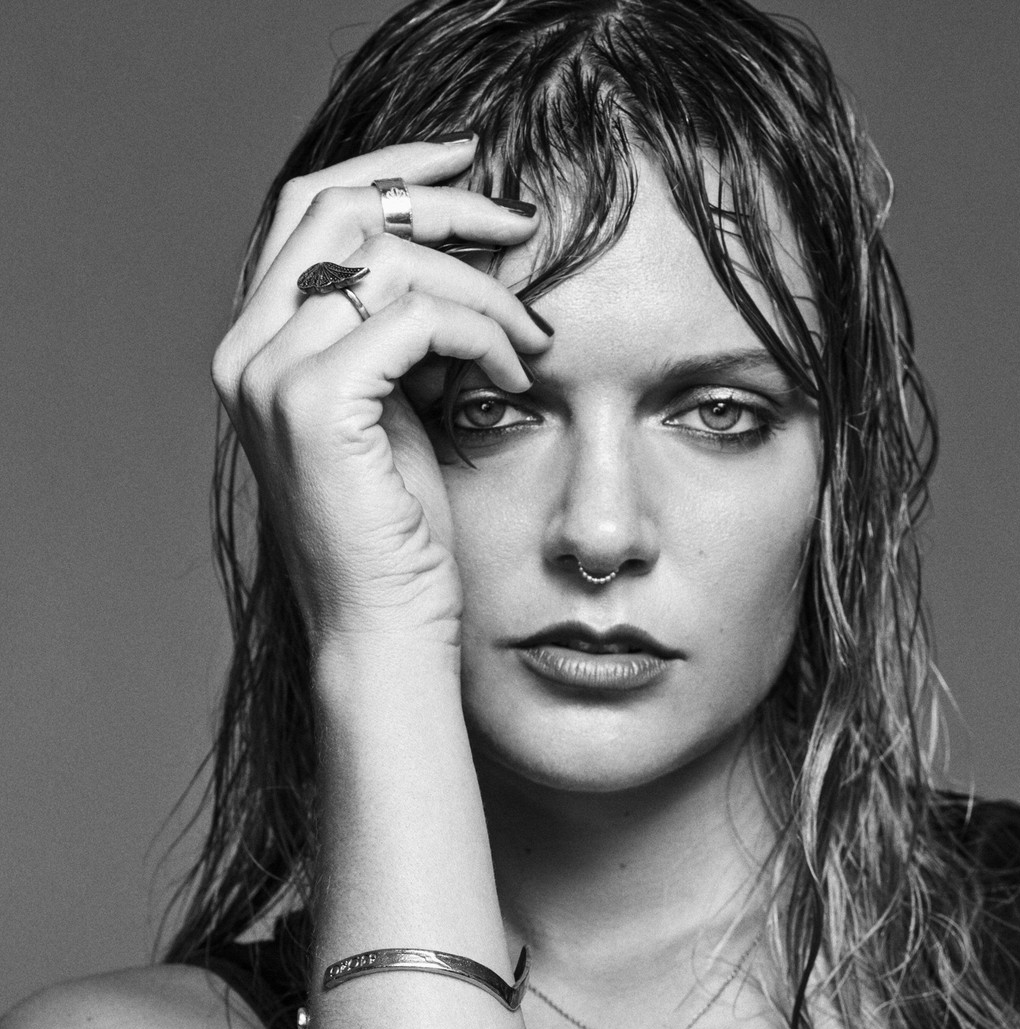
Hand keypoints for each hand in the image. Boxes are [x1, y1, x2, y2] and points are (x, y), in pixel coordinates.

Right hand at [212, 139, 551, 656]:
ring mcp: (272, 376)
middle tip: (519, 227)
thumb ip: (398, 331)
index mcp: (255, 343)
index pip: (312, 207)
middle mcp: (246, 350)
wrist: (383, 629)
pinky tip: (510, 378)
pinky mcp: (317, 407)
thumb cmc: (400, 535)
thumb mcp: (397, 408)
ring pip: (388, 259)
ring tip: (529, 339)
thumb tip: (460, 257)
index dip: (393, 168)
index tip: (471, 165)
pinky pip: (415, 316)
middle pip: (342, 208)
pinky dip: (480, 332)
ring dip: (480, 286)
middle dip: (442, 202)